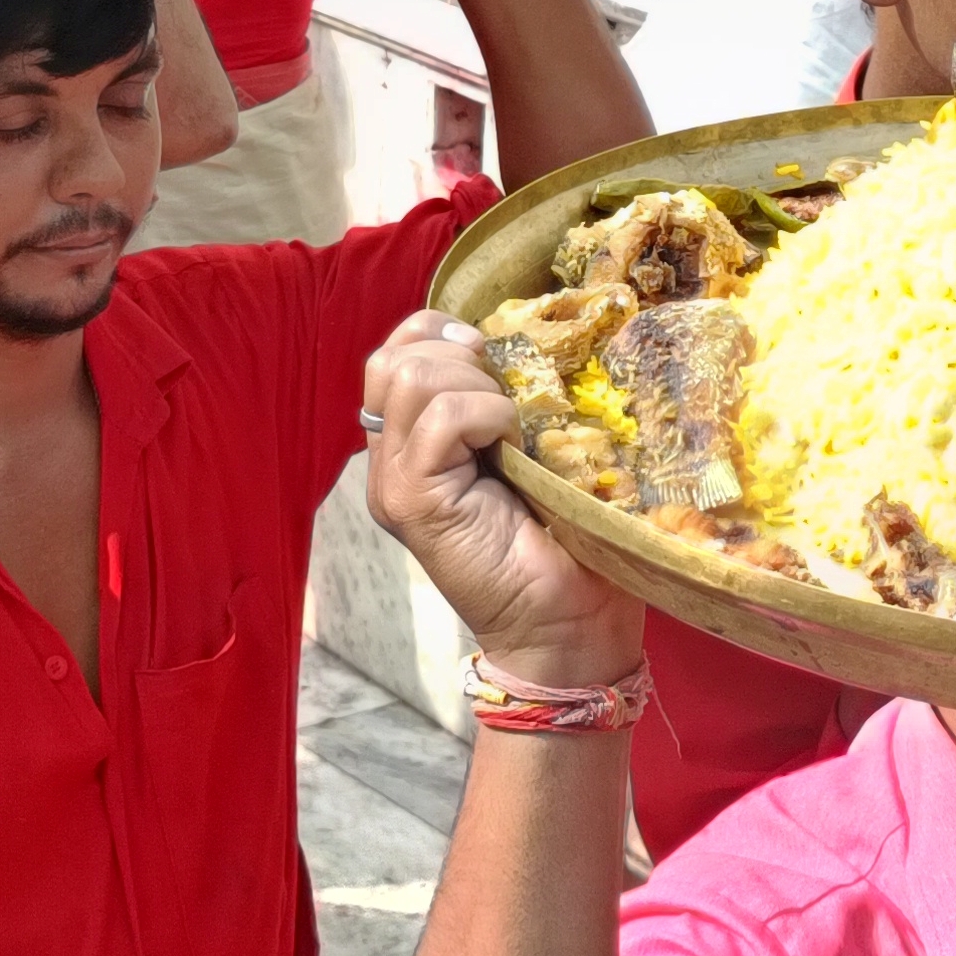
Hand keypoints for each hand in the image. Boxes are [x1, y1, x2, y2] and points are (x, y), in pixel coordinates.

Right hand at [363, 312, 641, 684]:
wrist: (568, 623)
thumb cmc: (562, 540)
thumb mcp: (527, 452)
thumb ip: (501, 404)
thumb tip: (514, 343)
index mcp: (409, 445)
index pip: (394, 354)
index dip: (438, 332)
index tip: (492, 351)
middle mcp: (388, 463)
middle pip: (392, 358)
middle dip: (459, 356)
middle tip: (507, 395)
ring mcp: (394, 484)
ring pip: (409, 378)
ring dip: (475, 385)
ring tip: (511, 424)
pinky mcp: (412, 502)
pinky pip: (439, 419)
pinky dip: (486, 414)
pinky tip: (514, 442)